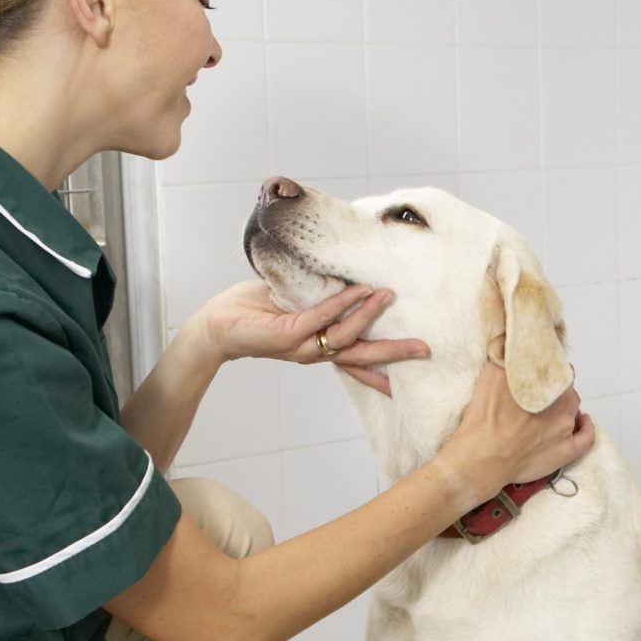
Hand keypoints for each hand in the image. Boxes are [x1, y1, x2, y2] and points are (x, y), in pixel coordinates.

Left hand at [193, 280, 427, 393]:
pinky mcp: (287, 335)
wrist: (215, 325)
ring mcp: (302, 345)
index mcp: (319, 346)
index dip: (384, 367)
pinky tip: (358, 291)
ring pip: (346, 335)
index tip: (411, 370)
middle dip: (394, 353)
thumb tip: (341, 270)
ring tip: (389, 295)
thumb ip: (318, 294)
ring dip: (369, 314)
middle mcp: (315, 352)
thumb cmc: (252, 311)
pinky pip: (320, 318)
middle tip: (424, 349)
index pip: (358, 359)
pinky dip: (341, 304)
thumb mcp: (294, 301)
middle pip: (362, 356)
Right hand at [440, 362, 594, 500]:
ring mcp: (566, 428)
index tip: (537, 373)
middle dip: (553, 389)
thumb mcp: (492, 373)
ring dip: (564, 407)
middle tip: (536, 394)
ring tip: (549, 410)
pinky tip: (583, 422)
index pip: (556, 367)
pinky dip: (586, 428)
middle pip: (564, 389)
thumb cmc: (486, 416)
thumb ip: (507, 355)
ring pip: (573, 410)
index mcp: (549, 381)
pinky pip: (586, 438)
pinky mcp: (566, 451)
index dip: (546, 369)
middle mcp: (564, 402)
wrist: (484, 456)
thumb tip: (512, 342)